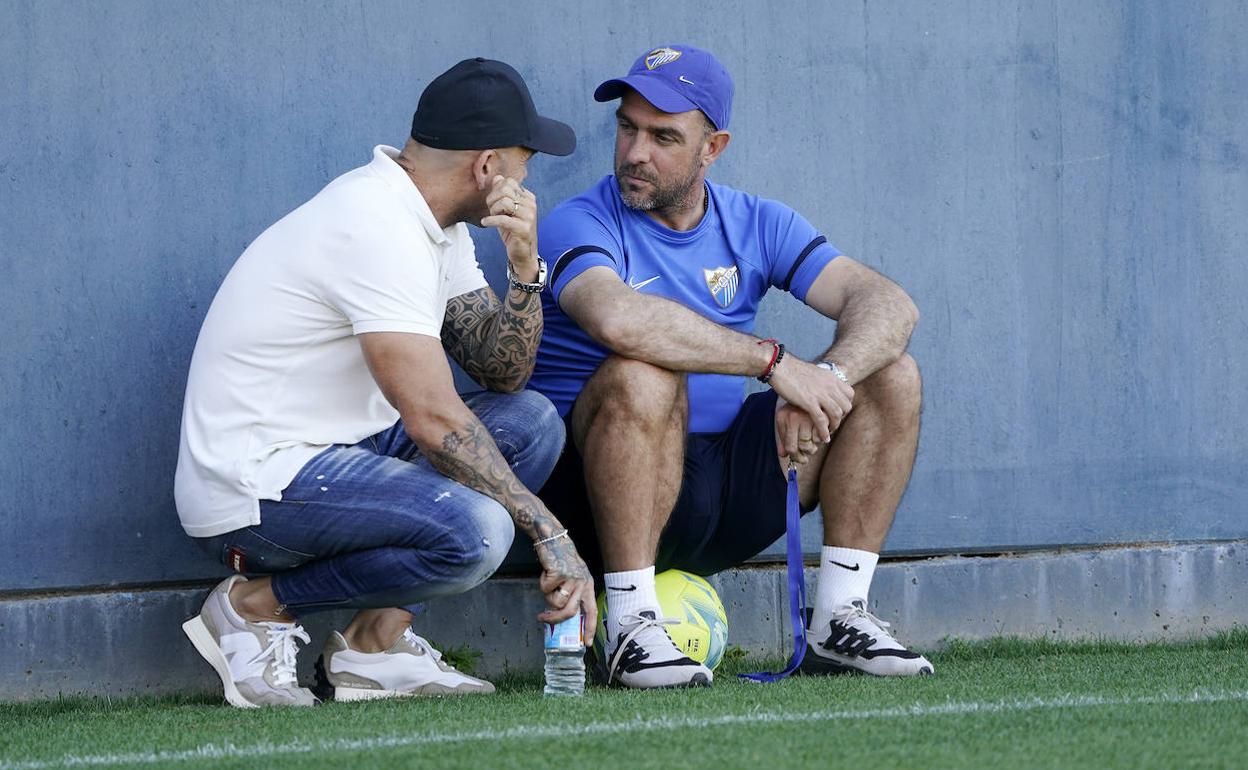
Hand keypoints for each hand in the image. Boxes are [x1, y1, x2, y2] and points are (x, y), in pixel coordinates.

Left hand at [480, 175, 537, 272]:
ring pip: (504, 202)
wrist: (523, 254)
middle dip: (493, 199)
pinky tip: (486, 223)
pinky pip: (503, 219)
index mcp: (528, 197)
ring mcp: (529, 216)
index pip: (508, 182)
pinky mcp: (523, 229)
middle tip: (491, 211)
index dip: (496, 191)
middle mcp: (531, 204)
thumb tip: (497, 178)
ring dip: (493, 210)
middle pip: (505, 189)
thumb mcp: (505, 211)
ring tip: (492, 218)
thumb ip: (502, 194)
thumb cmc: (512, 232)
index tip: (493, 203)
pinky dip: (490, 221)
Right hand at [534, 531, 596, 646]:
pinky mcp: (559, 573)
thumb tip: (561, 618)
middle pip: (569, 612)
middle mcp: (583, 582)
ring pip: (555, 602)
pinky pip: (545, 589)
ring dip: (547, 595)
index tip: (587, 643)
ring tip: (548, 582)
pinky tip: (546, 571)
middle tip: (542, 618)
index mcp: (588, 585)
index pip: (592, 611)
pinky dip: (542, 582)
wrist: (553, 538)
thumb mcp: (572, 577)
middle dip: (554, 619)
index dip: (590, 628)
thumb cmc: (561, 560)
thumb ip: (571, 594)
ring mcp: (572, 578)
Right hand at [766, 357, 853, 442]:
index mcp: (832, 378)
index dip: (845, 405)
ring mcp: (820, 394)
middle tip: (833, 424)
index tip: (838, 412)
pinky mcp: (809, 402)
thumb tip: (824, 385)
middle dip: (841, 418)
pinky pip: (821, 420)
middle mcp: (830, 385)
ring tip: (828, 433)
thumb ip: (823, 380)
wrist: (780, 366)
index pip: (850, 394)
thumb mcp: (815, 372)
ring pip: (836, 414)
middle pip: (846, 406)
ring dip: (834, 426)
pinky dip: (824, 431)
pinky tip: (823, 437)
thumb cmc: (792, 370)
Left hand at [774, 397, 823, 464]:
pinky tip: (824, 430)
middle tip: (811, 449)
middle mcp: (794, 416)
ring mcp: (809, 413)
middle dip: (808, 452)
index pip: (790, 447)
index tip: (802, 459)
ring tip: (816, 440)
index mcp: (783, 417)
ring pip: (816, 441)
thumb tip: (782, 455)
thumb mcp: (784, 418)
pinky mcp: (823, 411)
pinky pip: (825, 432)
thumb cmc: (794, 404)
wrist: (805, 383)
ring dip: (817, 444)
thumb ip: (783, 437)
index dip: (796, 456)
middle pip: (804, 447)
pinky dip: (825, 434)